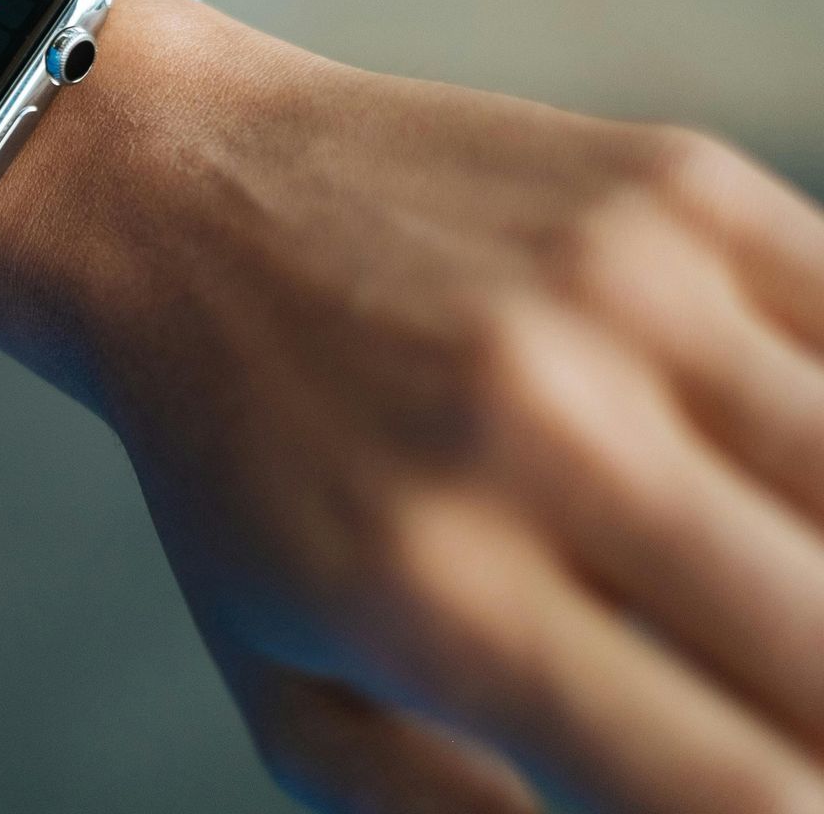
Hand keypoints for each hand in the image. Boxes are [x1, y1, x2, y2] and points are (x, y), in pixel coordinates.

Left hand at [0, 0, 823, 810]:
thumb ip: (452, 811)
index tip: (773, 790)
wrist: (173, 193)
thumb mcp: (287, 685)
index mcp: (434, 592)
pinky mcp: (676, 187)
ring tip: (761, 577)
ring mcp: (624, 293)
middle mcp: (539, 434)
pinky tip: (776, 465)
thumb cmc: (230, 459)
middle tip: (767, 692)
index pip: (742, 791)